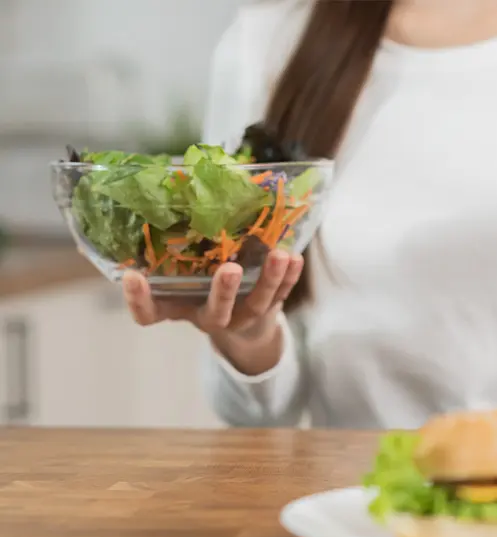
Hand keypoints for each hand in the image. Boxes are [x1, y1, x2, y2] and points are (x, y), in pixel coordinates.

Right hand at [122, 250, 302, 373]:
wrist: (243, 320)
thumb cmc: (201, 279)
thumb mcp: (184, 266)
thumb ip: (178, 242)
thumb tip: (179, 186)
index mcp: (178, 306)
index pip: (150, 313)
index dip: (139, 300)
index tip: (131, 277)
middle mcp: (207, 315)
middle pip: (214, 313)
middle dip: (223, 293)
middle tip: (231, 269)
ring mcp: (240, 317)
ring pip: (254, 306)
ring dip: (268, 280)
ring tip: (279, 255)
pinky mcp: (267, 310)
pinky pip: (280, 297)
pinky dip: (288, 278)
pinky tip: (296, 258)